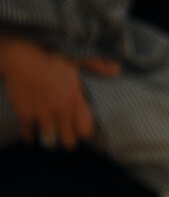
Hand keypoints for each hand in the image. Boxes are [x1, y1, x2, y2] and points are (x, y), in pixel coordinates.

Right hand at [0, 37, 118, 148]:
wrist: (22, 57)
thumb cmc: (52, 55)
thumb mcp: (80, 57)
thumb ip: (98, 66)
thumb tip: (117, 70)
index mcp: (75, 99)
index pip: (85, 129)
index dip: (85, 132)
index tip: (84, 131)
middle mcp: (60, 111)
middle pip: (68, 141)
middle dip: (69, 140)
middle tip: (68, 136)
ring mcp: (42, 114)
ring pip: (49, 141)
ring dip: (51, 139)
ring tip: (53, 137)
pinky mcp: (24, 113)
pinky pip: (28, 133)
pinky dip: (30, 136)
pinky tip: (33, 136)